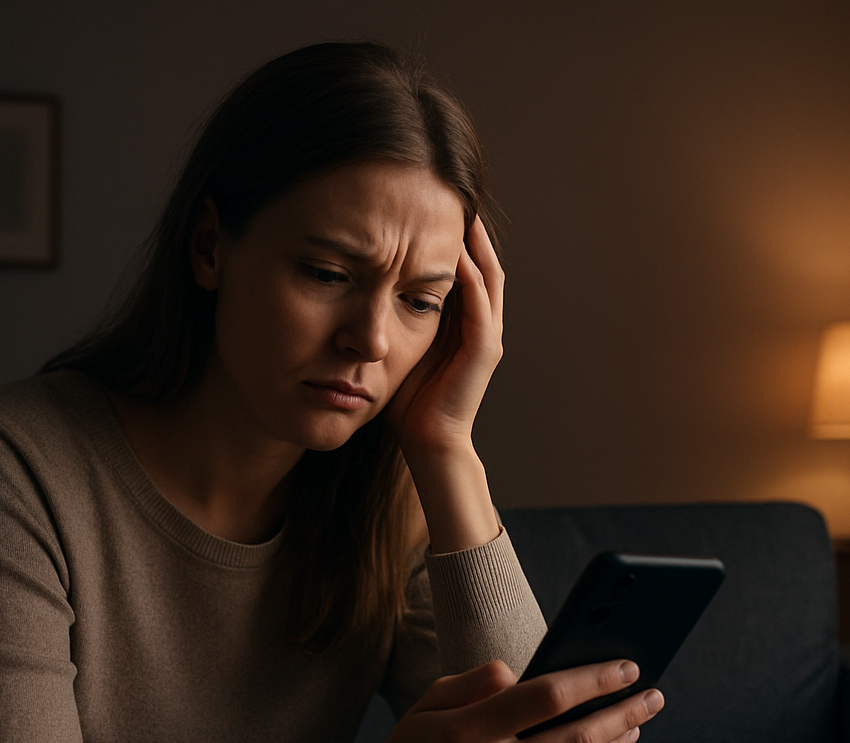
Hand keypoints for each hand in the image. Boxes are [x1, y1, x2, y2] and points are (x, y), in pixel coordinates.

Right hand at [310, 658, 663, 742]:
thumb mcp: (431, 702)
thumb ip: (480, 683)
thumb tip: (527, 675)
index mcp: (468, 730)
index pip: (548, 697)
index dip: (594, 680)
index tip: (627, 667)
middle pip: (577, 738)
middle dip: (624, 714)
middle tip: (653, 696)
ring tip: (635, 724)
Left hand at [385, 214, 503, 458]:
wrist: (428, 442)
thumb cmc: (409, 401)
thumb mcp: (398, 345)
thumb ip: (392, 317)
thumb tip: (360, 287)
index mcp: (464, 322)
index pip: (465, 268)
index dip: (454, 237)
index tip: (431, 206)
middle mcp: (483, 323)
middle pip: (483, 262)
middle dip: (470, 230)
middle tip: (453, 194)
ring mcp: (488, 335)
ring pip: (488, 275)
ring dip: (476, 243)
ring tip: (459, 211)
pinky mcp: (485, 349)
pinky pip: (481, 302)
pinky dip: (470, 275)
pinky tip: (454, 251)